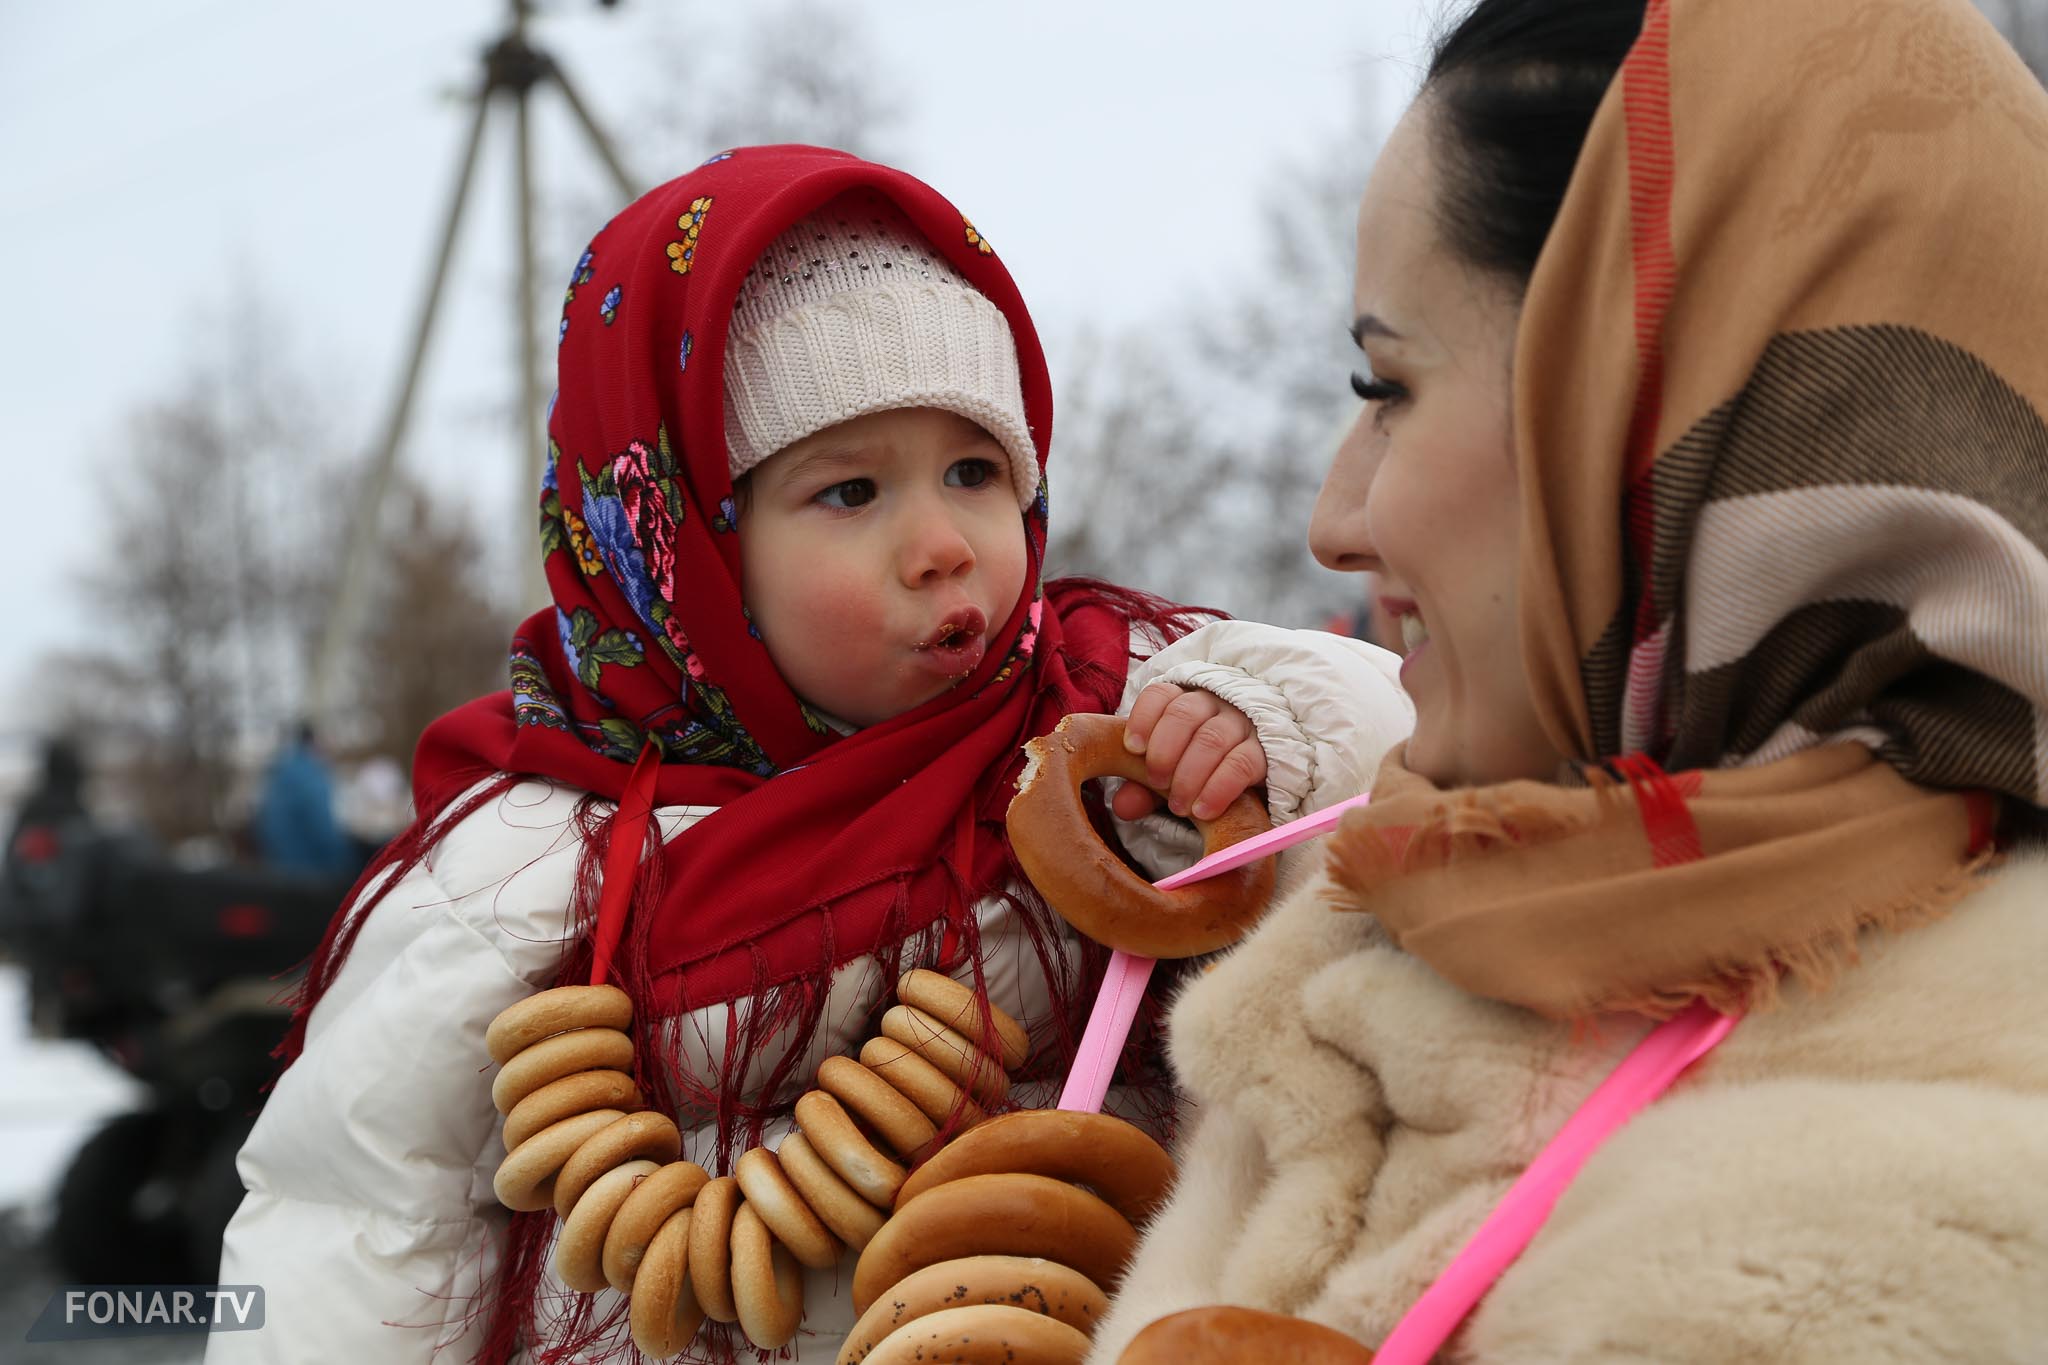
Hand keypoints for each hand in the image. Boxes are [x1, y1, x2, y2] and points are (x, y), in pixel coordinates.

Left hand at [1111, 683, 1266, 822]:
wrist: (1254, 774)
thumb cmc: (1201, 770)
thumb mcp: (1170, 775)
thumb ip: (1144, 786)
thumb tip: (1122, 806)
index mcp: (1185, 700)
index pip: (1161, 694)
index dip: (1143, 718)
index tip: (1131, 748)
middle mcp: (1215, 704)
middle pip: (1185, 713)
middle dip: (1164, 751)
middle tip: (1156, 782)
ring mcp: (1242, 724)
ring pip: (1212, 738)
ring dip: (1189, 775)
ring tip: (1178, 807)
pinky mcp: (1264, 751)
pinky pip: (1241, 764)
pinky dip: (1219, 789)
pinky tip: (1203, 811)